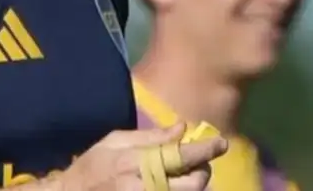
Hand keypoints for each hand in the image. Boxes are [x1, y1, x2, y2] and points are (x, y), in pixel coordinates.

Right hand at [55, 123, 227, 190]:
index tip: (220, 143)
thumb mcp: (113, 142)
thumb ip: (150, 137)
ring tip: (181, 176)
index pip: (182, 156)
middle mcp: (146, 186)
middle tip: (197, 164)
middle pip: (195, 184)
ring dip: (193, 186)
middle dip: (203, 172)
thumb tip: (182, 127)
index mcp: (136, 162)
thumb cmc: (91, 167)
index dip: (206, 150)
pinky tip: (171, 184)